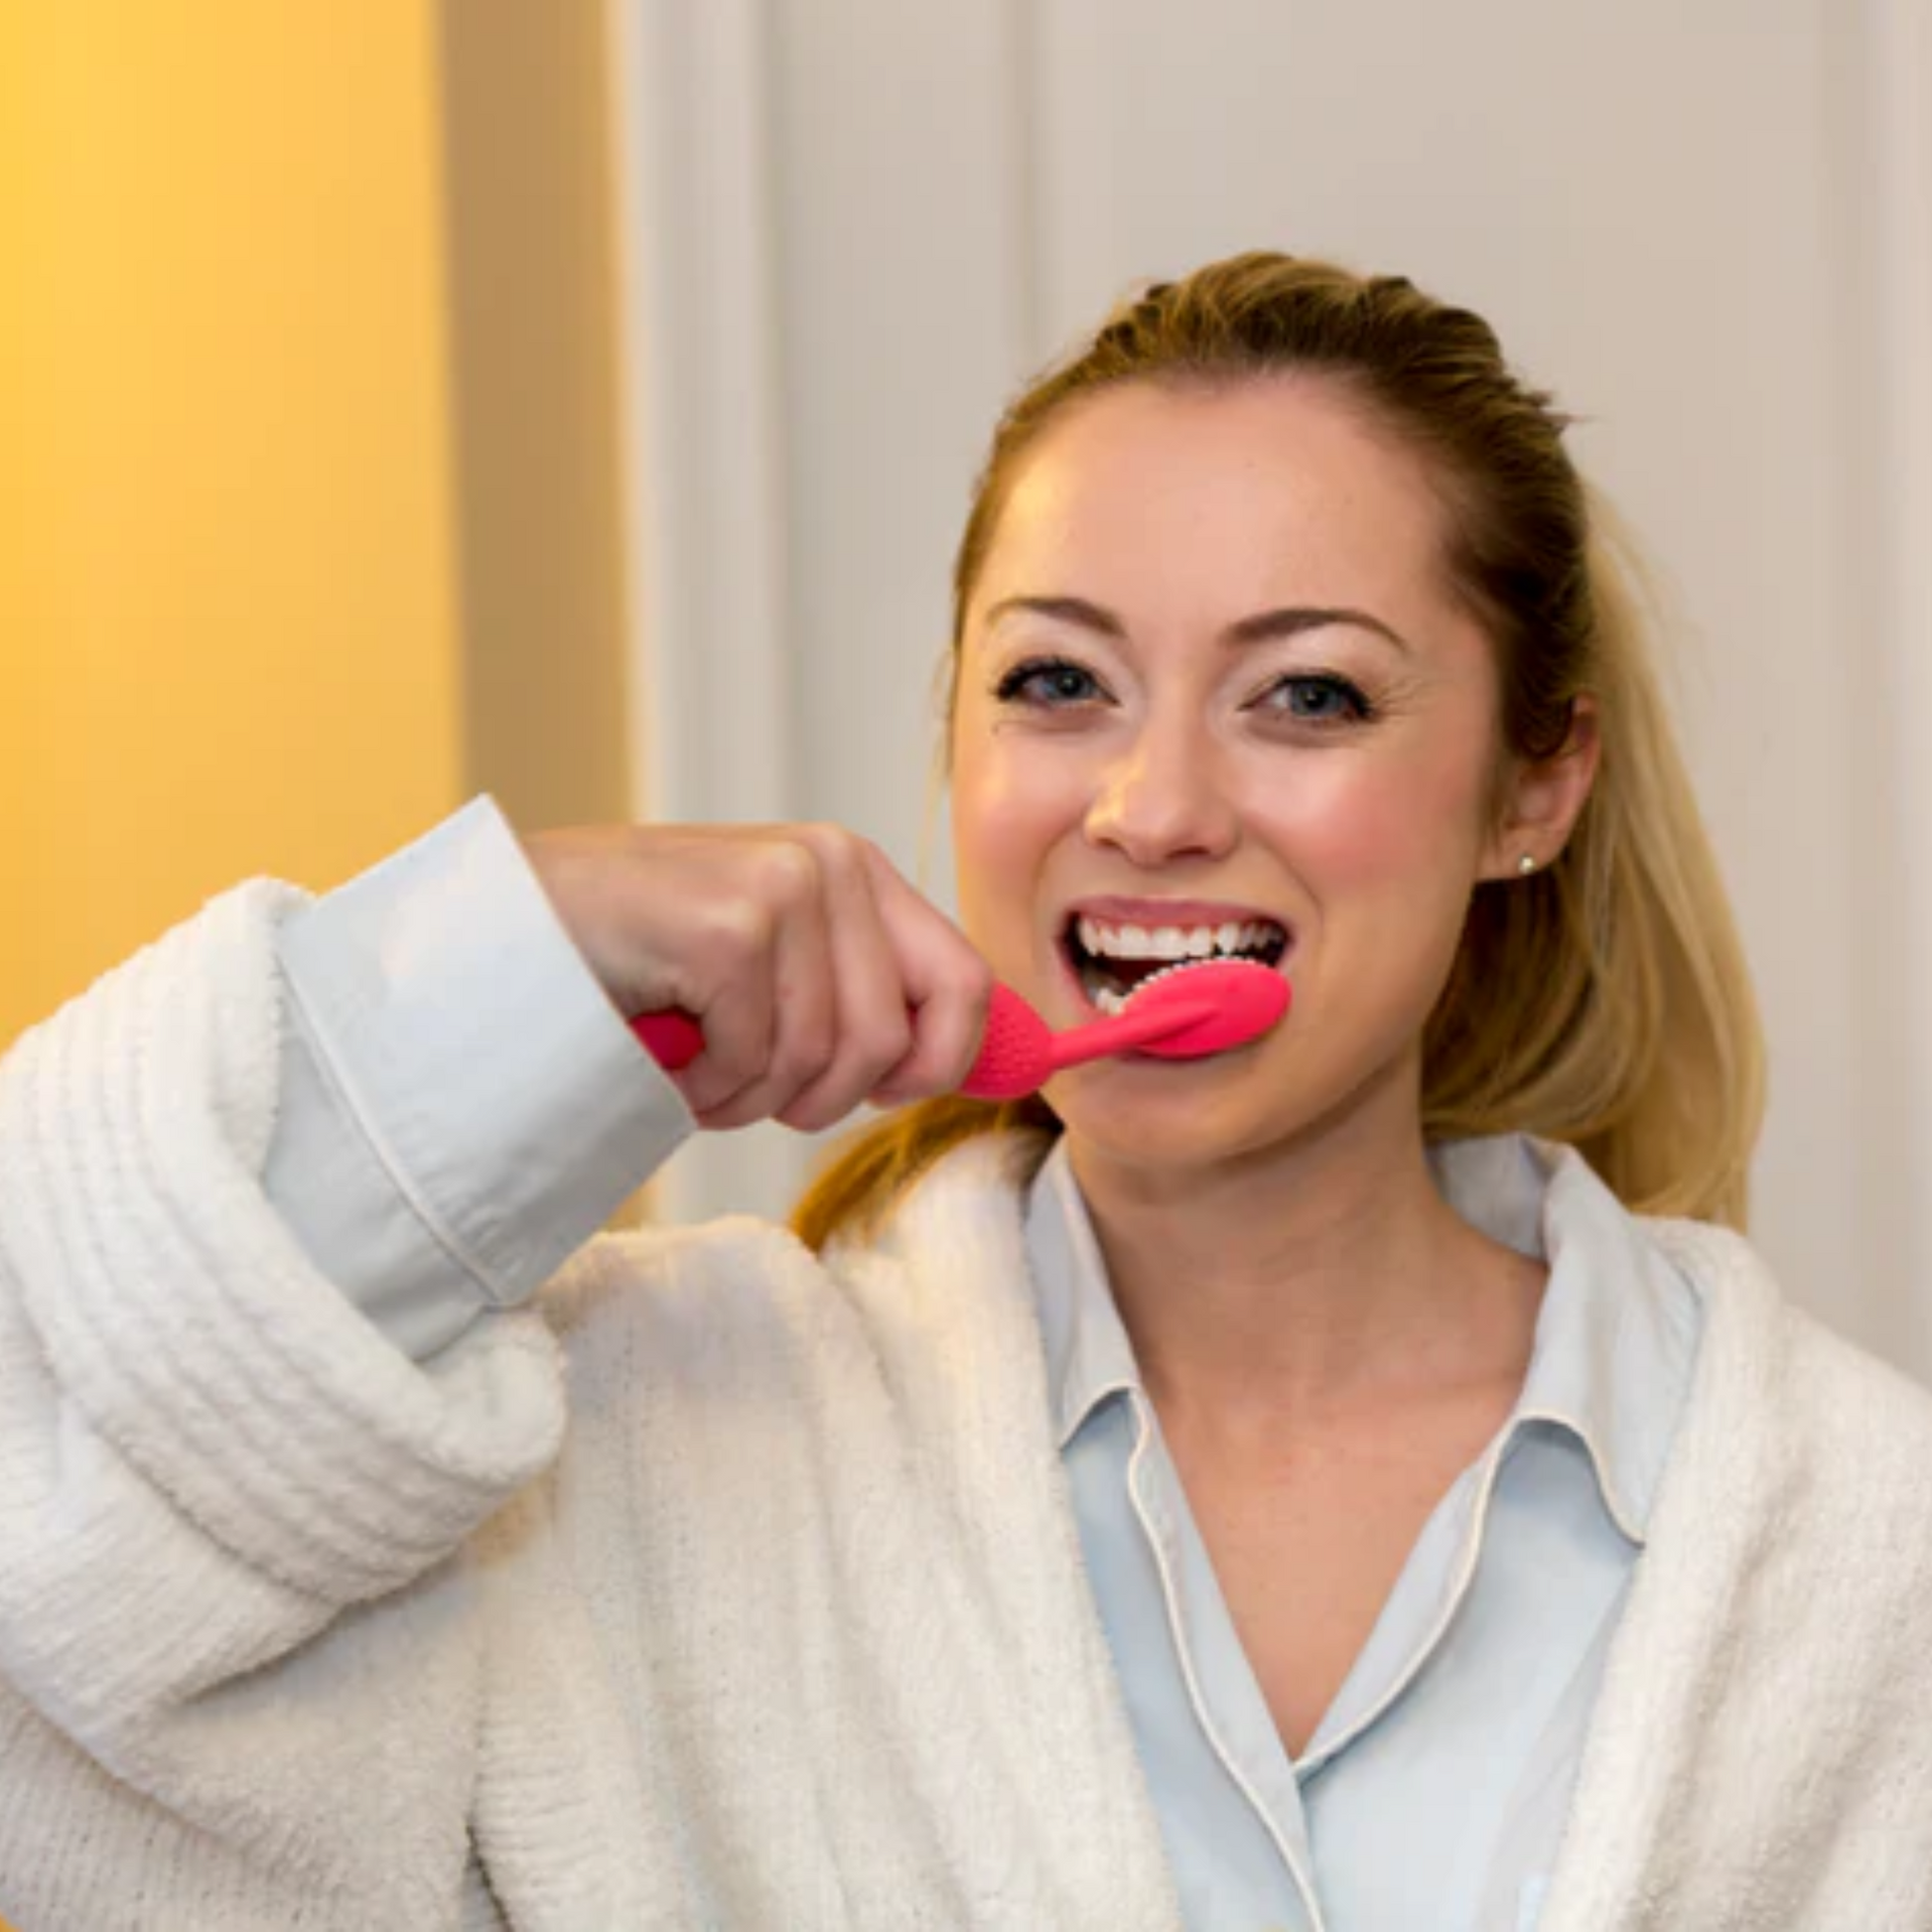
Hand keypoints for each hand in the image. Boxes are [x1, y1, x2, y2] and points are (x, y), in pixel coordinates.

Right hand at [519, 823, 992, 1132]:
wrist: (504, 933)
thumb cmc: (634, 960)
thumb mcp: (772, 969)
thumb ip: (862, 996)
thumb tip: (989, 1061)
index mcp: (854, 869)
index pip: (966, 983)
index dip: (942, 1064)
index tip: (886, 1097)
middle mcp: (831, 864)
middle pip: (891, 1046)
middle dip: (817, 1096)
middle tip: (743, 1077)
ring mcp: (783, 889)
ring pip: (820, 1065)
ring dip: (746, 1094)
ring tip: (690, 1053)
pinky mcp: (729, 930)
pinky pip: (753, 1065)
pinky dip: (700, 1086)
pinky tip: (659, 1044)